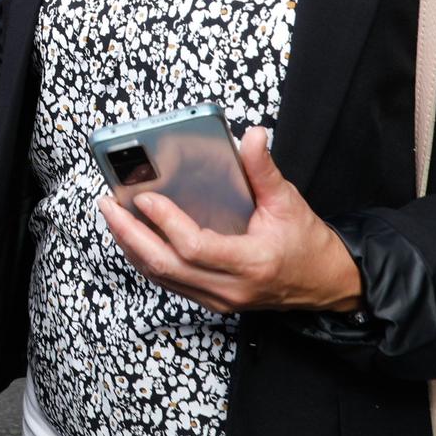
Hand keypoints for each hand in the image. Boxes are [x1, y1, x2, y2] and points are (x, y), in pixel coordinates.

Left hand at [98, 128, 362, 314]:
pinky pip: (169, 282)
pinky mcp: (212, 301)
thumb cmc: (308, 243)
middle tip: (108, 203)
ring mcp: (219, 300)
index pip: (194, 247)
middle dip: (130, 234)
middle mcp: (230, 289)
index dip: (165, 222)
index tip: (144, 196)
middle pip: (165, 266)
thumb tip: (253, 134)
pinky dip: (145, 258)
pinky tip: (132, 235)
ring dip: (131, 246)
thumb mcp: (289, 202)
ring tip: (112, 215)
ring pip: (161, 277)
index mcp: (251, 263)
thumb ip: (265, 170)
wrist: (327, 284)